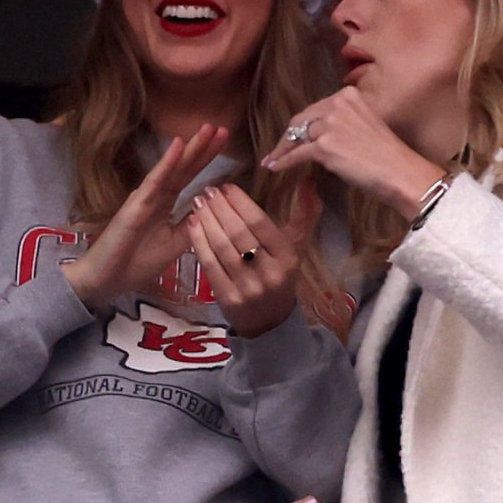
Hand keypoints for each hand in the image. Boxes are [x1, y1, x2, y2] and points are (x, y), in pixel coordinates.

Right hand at [62, 124, 226, 308]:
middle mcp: (157, 195)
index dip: (206, 159)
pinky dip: (167, 163)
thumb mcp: (175, 245)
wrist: (106, 279)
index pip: (190, 177)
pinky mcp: (135, 205)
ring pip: (172, 169)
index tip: (225, 140)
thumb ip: (193, 226)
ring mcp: (145, 198)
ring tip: (208, 129)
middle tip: (222, 126)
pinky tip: (178, 144)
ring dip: (190, 148)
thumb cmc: (136, 262)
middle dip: (203, 147)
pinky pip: (155, 181)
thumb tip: (214, 208)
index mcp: (166, 204)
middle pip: (184, 167)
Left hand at [185, 179, 319, 337]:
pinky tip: (192, 224)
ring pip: (222, 246)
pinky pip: (209, 263)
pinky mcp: (227, 298)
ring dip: (206, 221)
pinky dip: (199, 241)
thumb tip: (310, 181)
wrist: (270, 322)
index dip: (240, 202)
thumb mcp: (296, 247)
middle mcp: (269, 272)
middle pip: (238, 233)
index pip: (260, 223)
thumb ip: (304, 215)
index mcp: (288, 257)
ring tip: (197, 203)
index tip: (226, 186)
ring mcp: (247, 287)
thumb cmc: (281, 275)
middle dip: (220, 208)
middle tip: (207, 190)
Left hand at [261, 88, 448, 219]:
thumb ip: (345, 121)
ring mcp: (329, 124)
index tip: (296, 135)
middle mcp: (337, 104)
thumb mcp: (367, 125)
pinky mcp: (324, 146)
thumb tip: (321, 136)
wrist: (401, 172)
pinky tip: (274, 167)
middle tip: (278, 149)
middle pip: (302, 119)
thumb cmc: (390, 155)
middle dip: (288, 136)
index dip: (303, 124)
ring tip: (274, 160)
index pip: (316, 109)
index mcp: (349, 95)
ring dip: (282, 150)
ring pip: (296, 137)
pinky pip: (296, 154)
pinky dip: (282, 162)